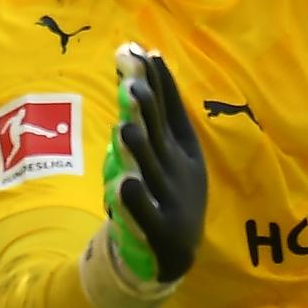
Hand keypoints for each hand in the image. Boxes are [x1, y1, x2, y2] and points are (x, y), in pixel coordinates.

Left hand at [100, 44, 208, 290]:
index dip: (158, 83)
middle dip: (148, 109)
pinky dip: (134, 202)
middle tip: (133, 81)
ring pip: (150, 172)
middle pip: (160, 135)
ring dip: (140, 150)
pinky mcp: (157, 230)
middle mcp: (180, 171)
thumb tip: (140, 69)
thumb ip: (154, 116)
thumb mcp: (170, 154)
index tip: (142, 53)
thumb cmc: (166, 192)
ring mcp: (170, 200)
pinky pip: (143, 215)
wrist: (174, 254)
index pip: (171, 109)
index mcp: (186, 150)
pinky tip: (122, 186)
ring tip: (126, 127)